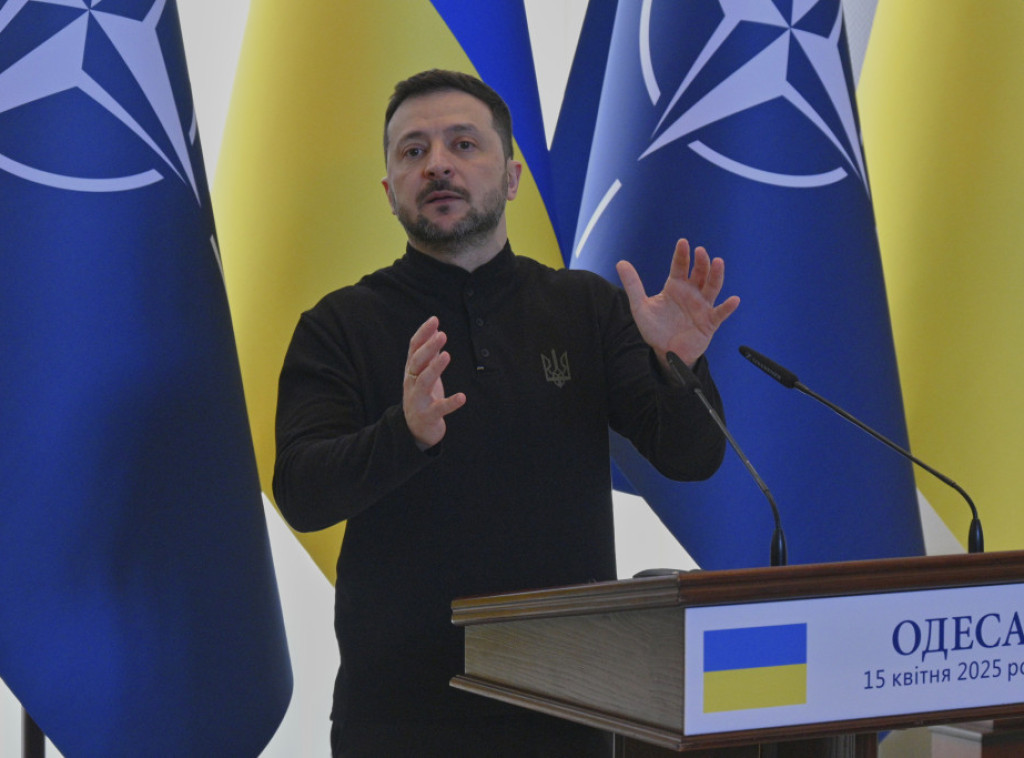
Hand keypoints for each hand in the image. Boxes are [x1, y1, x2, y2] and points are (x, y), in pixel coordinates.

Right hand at [403, 316, 465, 449]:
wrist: (414, 430)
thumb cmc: (422, 397)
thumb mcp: (424, 374)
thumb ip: (429, 355)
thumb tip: (437, 330)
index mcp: (411, 371)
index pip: (414, 348)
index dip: (423, 334)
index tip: (435, 320)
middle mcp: (411, 383)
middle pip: (417, 362)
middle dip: (428, 348)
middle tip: (442, 334)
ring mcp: (417, 400)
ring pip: (423, 382)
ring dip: (435, 368)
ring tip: (447, 355)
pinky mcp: (427, 416)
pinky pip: (439, 409)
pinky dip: (450, 403)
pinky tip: (462, 397)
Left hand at [616, 239, 739, 367]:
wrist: (664, 351)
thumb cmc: (655, 328)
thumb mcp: (640, 306)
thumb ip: (633, 285)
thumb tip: (620, 262)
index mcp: (676, 286)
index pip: (680, 266)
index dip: (682, 255)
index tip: (683, 242)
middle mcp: (691, 292)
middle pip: (700, 273)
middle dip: (701, 262)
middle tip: (701, 251)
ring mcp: (702, 306)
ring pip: (712, 288)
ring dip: (716, 275)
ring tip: (718, 262)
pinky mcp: (710, 322)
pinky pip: (720, 313)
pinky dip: (727, 307)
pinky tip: (734, 300)